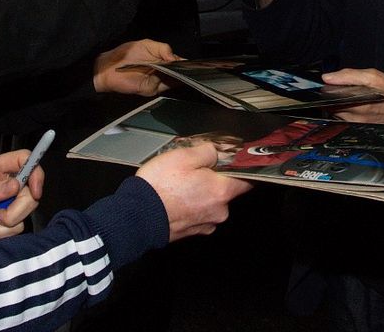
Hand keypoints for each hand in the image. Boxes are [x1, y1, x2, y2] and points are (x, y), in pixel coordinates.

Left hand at [0, 150, 43, 244]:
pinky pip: (10, 234)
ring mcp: (3, 207)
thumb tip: (15, 185)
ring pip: (20, 219)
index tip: (34, 190)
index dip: (36, 172)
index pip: (25, 160)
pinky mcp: (0, 226)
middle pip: (29, 196)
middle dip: (14, 212)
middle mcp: (3, 187)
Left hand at [93, 38, 181, 95]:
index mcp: (161, 61)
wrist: (108, 67)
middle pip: (179, 73)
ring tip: (180, 68)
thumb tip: (176, 57)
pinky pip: (163, 85)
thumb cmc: (125, 55)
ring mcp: (157, 82)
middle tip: (189, 66)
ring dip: (178, 75)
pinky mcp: (151, 89)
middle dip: (184, 70)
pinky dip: (167, 80)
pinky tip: (167, 73)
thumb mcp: (147, 45)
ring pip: (174, 81)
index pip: (178, 62)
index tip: (193, 62)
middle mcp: (161, 73)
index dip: (185, 63)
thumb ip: (164, 48)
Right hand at [136, 143, 251, 241]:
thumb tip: (216, 152)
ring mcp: (205, 224)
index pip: (247, 180)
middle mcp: (218, 211)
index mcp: (221, 191)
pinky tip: (175, 198)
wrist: (136, 216)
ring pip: (210, 203)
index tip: (233, 161)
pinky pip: (197, 214)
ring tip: (178, 185)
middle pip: (225, 191)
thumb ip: (207, 151)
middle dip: (213, 180)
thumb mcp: (183, 156)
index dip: (240, 168)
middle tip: (192, 170)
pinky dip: (190, 206)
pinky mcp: (191, 232)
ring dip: (199, 194)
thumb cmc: (160, 187)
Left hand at [321, 68, 383, 123]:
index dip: (326, 89)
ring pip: (337, 114)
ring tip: (351, 97)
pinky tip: (356, 105)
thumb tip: (327, 77)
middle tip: (344, 89)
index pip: (327, 98)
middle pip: (330, 107)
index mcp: (354, 104)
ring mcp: (356, 125)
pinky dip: (346, 111)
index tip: (330, 83)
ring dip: (339, 105)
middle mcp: (353, 118)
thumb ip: (348, 75)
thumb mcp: (373, 76)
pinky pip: (345, 119)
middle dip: (333, 97)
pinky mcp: (360, 129)